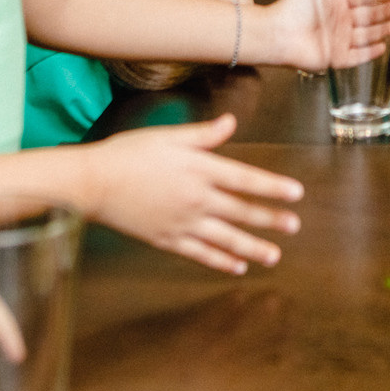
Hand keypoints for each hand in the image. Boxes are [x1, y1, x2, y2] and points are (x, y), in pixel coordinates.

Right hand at [83, 114, 302, 273]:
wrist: (92, 183)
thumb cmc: (128, 154)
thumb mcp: (168, 136)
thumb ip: (203, 135)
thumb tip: (231, 123)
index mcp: (199, 169)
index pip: (246, 179)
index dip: (273, 187)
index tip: (296, 194)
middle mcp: (196, 199)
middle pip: (242, 211)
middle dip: (271, 220)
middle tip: (294, 226)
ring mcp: (182, 222)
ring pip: (226, 238)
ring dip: (253, 247)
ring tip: (274, 256)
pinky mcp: (167, 239)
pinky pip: (200, 254)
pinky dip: (220, 262)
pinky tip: (238, 267)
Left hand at [265, 0, 389, 70]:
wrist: (277, 33)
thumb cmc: (293, 8)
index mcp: (338, 2)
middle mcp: (342, 21)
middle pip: (372, 16)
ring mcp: (341, 40)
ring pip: (369, 35)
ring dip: (386, 30)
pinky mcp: (337, 58)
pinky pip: (358, 56)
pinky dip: (371, 52)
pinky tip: (384, 46)